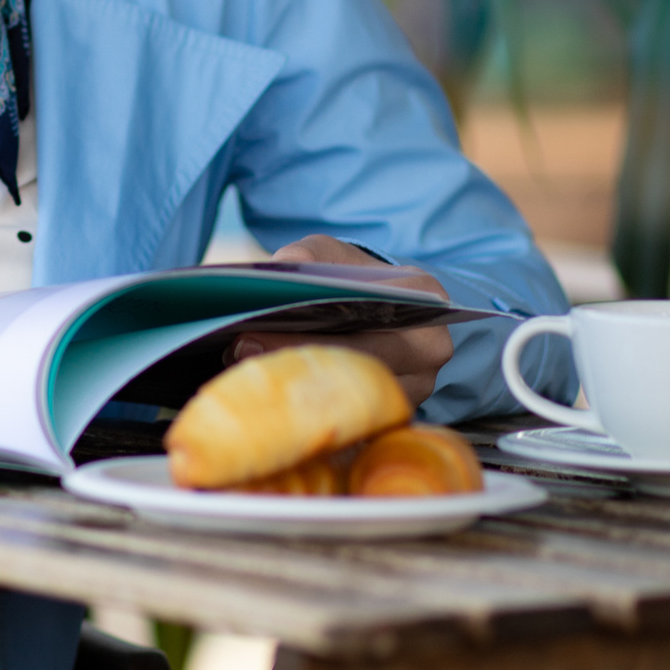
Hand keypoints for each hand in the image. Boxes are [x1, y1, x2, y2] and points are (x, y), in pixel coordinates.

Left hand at [231, 235, 454, 408]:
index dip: (307, 332)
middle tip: (239, 355)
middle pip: (359, 365)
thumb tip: (279, 272)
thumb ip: (306, 255)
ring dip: (299, 391)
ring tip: (246, 373)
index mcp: (423, 299)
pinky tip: (272, 394)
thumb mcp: (331, 252)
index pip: (365, 319)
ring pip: (357, 399)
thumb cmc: (355, 277)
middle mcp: (430, 347)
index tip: (250, 333)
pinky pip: (355, 417)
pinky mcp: (399, 410)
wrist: (383, 305)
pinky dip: (311, 408)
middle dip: (295, 363)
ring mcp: (420, 384)